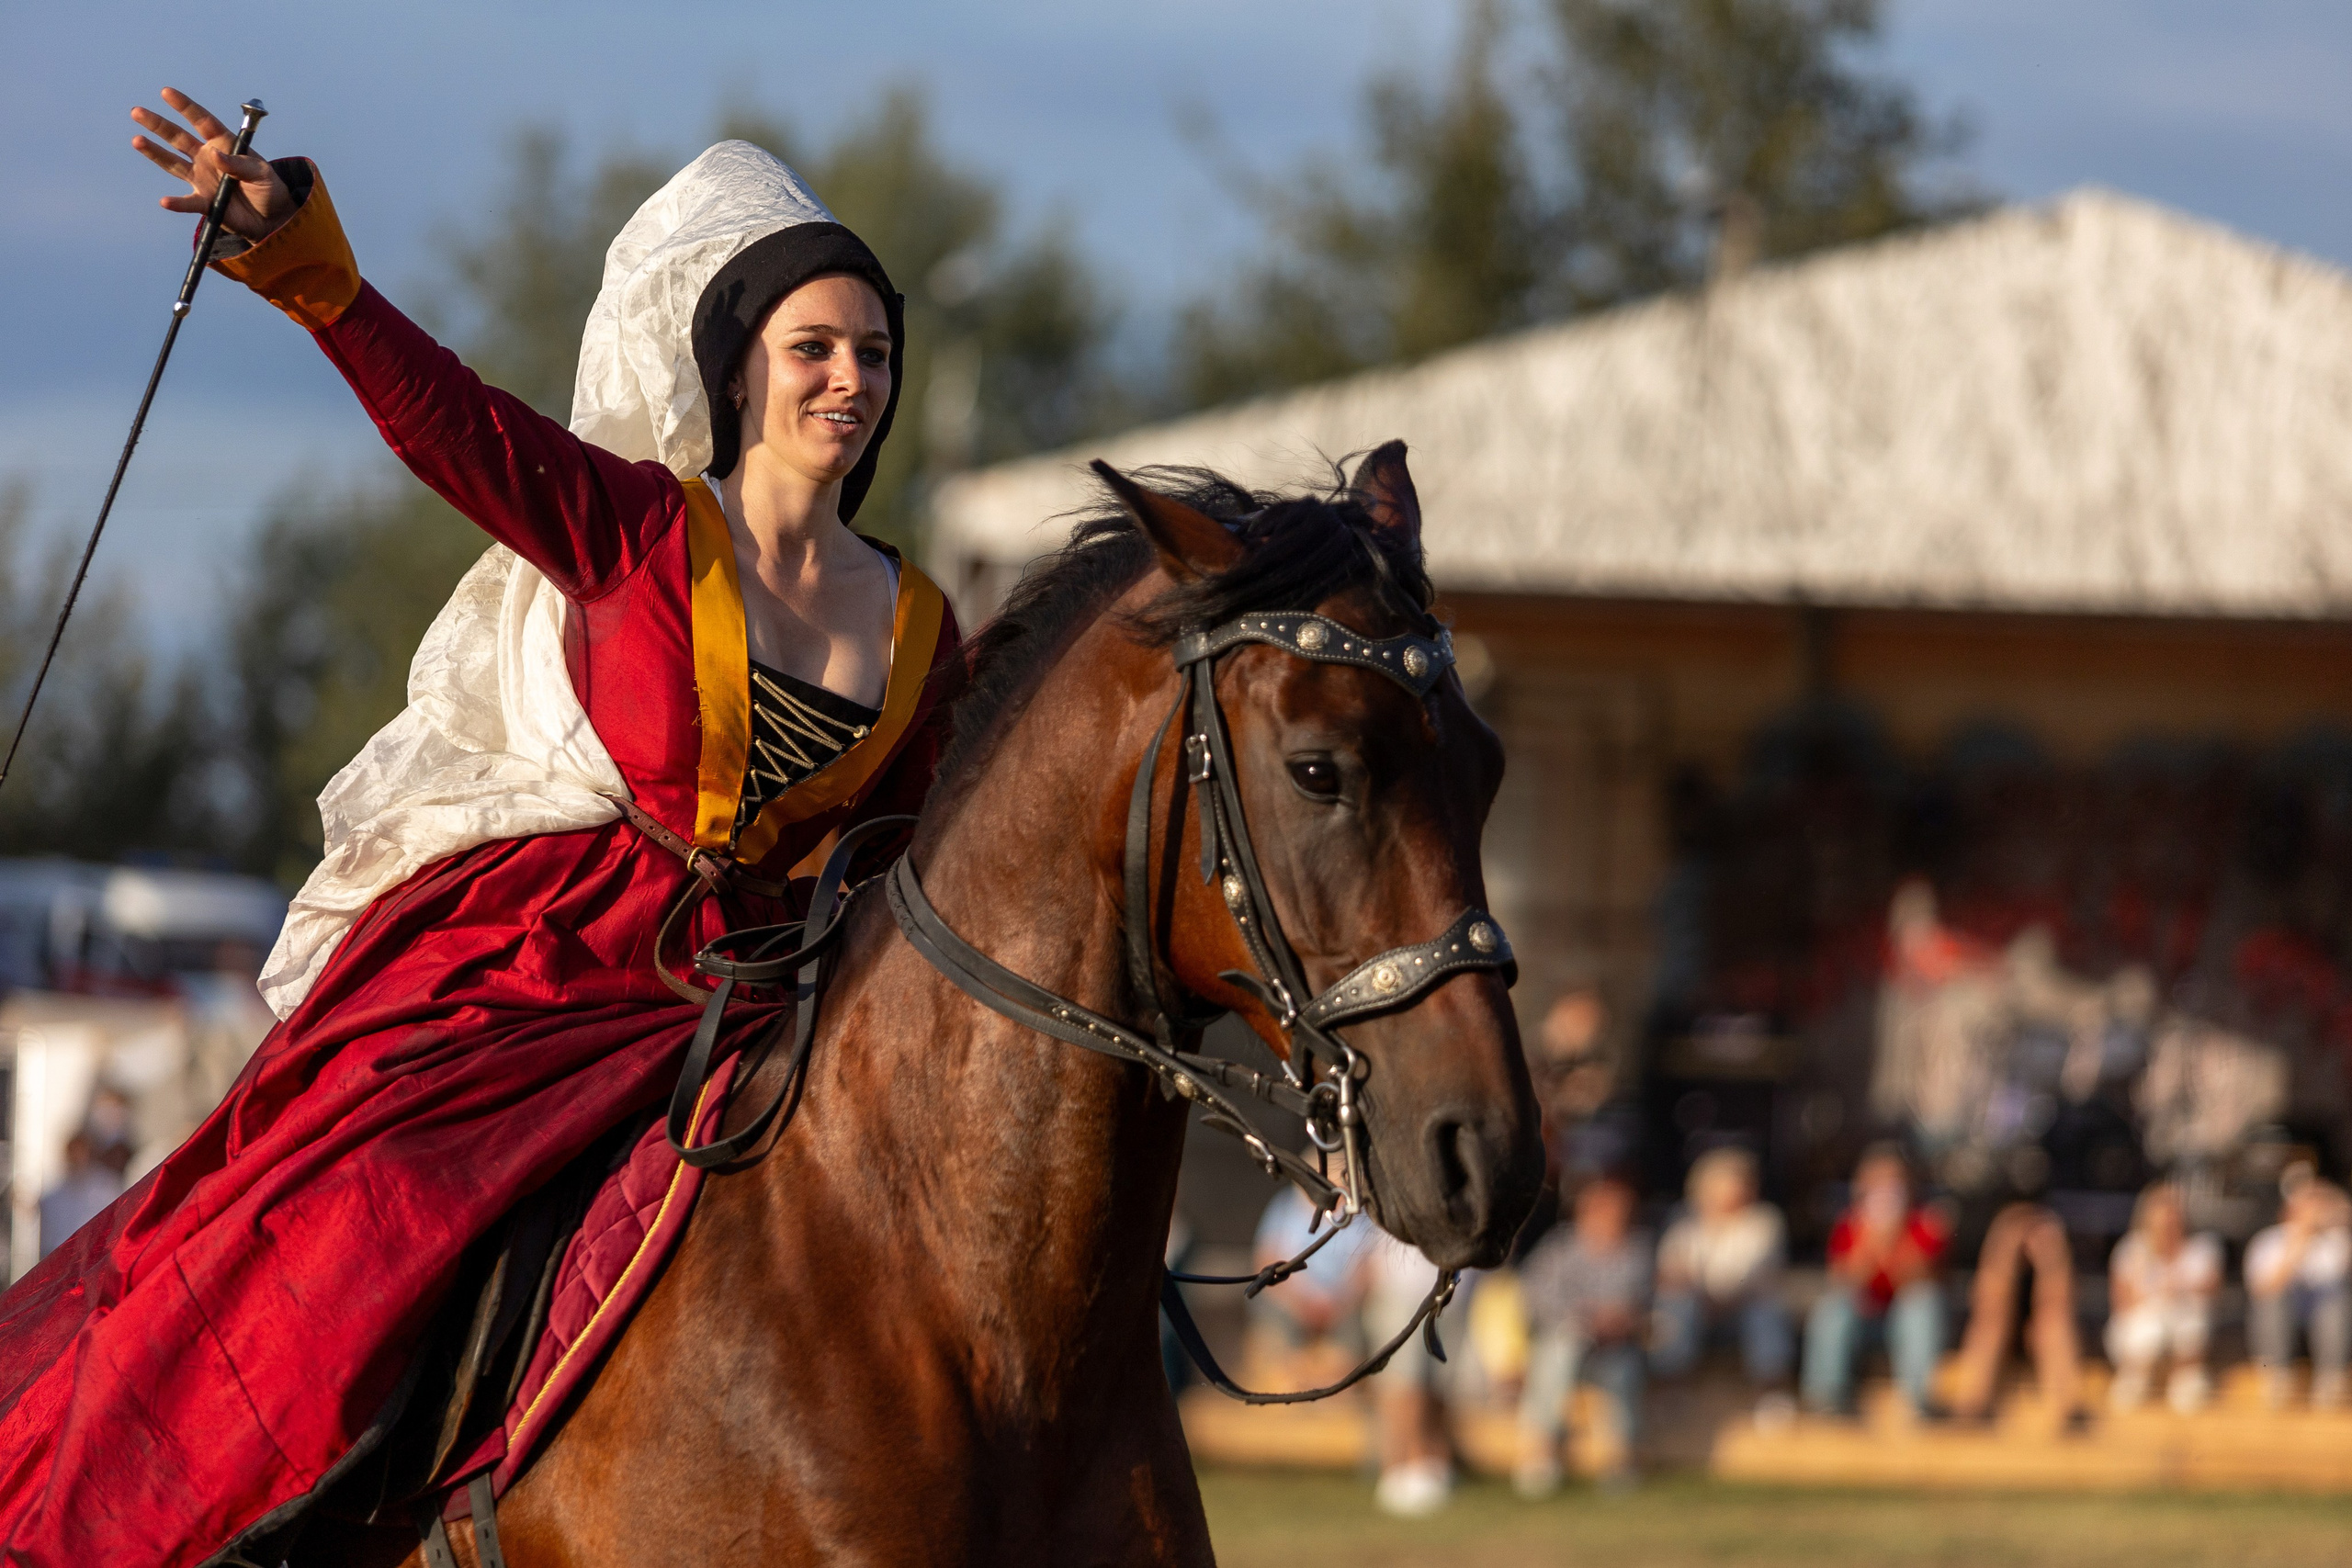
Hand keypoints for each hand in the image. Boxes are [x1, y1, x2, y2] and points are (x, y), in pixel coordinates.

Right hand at [130, 88, 294, 242]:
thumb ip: (240, 164)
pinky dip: (177, 203)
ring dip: (155, 153)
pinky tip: (165, 201)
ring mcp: (202, 179)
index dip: (185, 106)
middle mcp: (207, 158)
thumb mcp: (262, 173)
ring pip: (173, 164)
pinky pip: (188, 202)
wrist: (273, 218)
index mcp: (223, 144)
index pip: (202, 121)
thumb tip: (215, 156)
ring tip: (137, 140)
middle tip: (137, 111)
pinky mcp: (204, 202)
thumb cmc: (269, 189)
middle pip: (178, 138)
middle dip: (158, 125)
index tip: (166, 92)